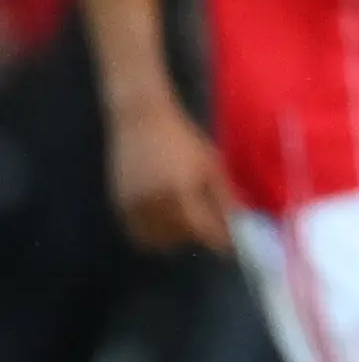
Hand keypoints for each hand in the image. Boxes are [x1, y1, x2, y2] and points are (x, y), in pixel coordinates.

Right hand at [105, 92, 228, 251]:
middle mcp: (152, 203)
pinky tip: (167, 222)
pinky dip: (154, 235)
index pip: (202, 230)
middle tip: (211, 228)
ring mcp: (131, 205)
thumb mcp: (212, 165)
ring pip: (157, 241)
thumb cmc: (182, 138)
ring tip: (189, 224)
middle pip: (180, 239)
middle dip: (199, 237)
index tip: (232, 244)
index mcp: (179, 192)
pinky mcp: (118, 203)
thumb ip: (224, 199)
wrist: (141, 118)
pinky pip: (137, 233)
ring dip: (176, 239)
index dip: (220, 240)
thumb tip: (237, 226)